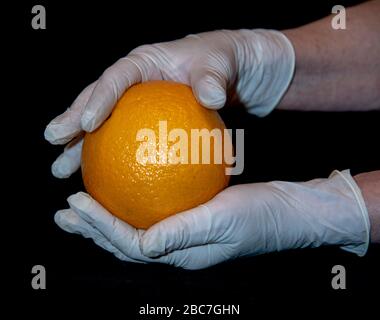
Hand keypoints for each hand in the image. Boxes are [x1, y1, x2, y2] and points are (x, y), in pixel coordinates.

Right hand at [44, 29, 293, 177]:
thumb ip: (213, 77)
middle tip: (53, 146)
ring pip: (105, 124)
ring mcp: (142, 103)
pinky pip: (126, 140)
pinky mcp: (151, 121)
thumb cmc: (230, 60)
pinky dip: (113, 158)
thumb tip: (209, 96)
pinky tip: (103, 180)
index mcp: (147, 62)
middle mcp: (138, 82)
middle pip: (97, 100)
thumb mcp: (223, 63)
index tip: (83, 124)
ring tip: (63, 169)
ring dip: (82, 146)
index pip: (116, 78)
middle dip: (73, 123)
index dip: (97, 99)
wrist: (242, 69)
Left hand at [55, 170, 369, 269]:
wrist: (284, 212)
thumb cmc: (258, 217)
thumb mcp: (223, 222)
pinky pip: (153, 211)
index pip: (130, 244)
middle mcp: (176, 249)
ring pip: (134, 229)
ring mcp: (182, 235)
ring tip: (82, 206)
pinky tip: (125, 186)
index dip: (100, 226)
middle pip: (124, 242)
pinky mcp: (189, 218)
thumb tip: (141, 245)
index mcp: (180, 254)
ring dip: (106, 219)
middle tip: (65, 212)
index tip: (74, 204)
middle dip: (92, 228)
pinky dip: (132, 204)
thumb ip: (183, 233)